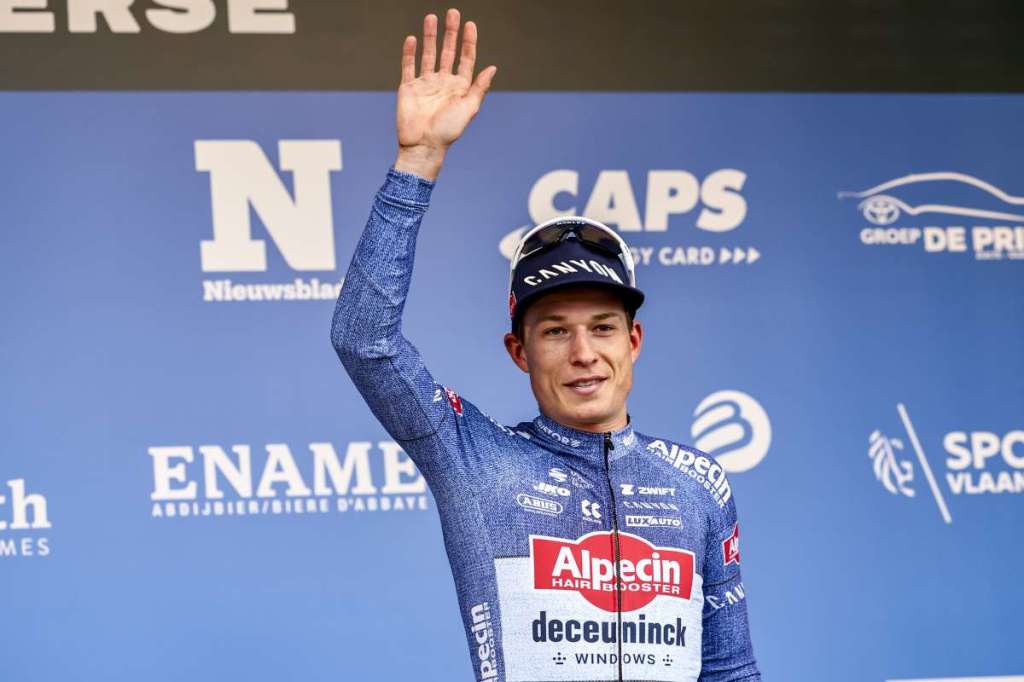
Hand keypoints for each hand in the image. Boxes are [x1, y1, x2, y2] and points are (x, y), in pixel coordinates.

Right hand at [394, 8, 497, 180]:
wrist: (423, 145)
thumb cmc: (448, 131)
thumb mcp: (469, 108)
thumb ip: (480, 87)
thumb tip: (492, 67)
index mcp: (459, 87)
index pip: (466, 59)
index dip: (469, 42)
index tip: (470, 24)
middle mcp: (443, 83)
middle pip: (447, 52)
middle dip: (450, 33)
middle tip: (452, 12)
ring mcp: (425, 84)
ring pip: (428, 54)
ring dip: (431, 36)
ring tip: (432, 17)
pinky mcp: (408, 88)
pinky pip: (409, 66)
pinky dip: (410, 53)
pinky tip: (413, 39)